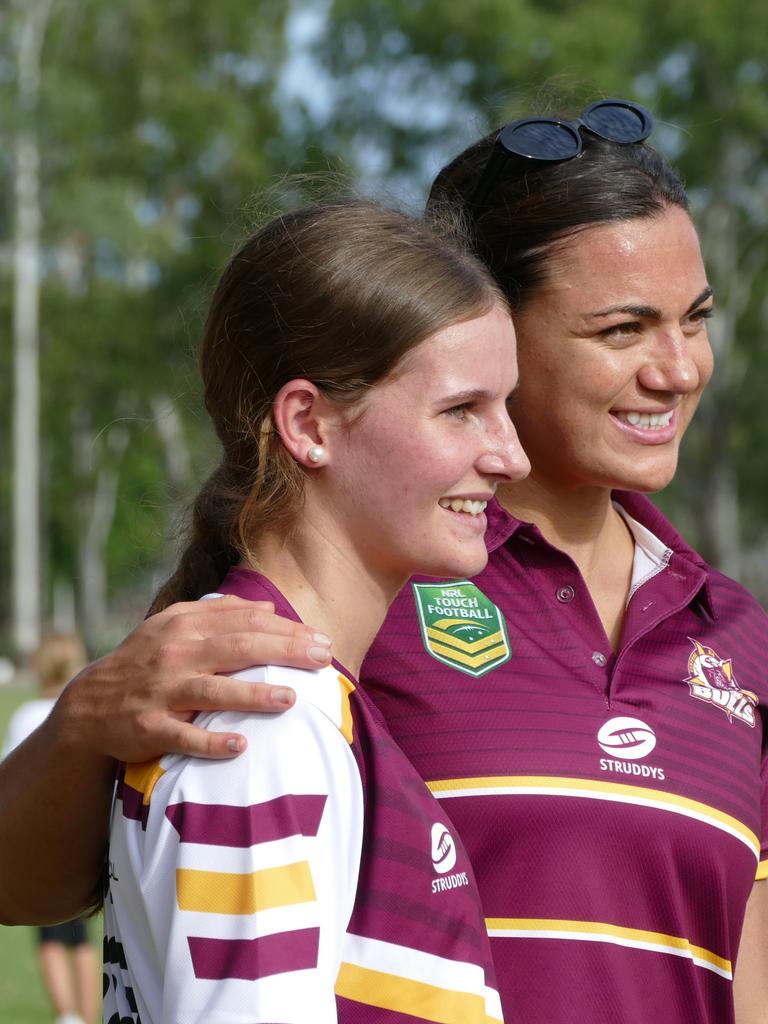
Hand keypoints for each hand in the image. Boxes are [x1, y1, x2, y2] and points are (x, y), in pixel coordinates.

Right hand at [51, 596, 331, 762]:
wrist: (90, 705)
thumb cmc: (146, 661)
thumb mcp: (173, 625)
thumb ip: (219, 614)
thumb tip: (269, 609)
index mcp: (184, 626)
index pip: (244, 622)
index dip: (286, 629)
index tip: (320, 638)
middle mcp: (175, 654)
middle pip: (238, 648)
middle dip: (285, 651)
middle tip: (323, 658)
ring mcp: (162, 692)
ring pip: (213, 692)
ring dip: (253, 695)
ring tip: (290, 698)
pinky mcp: (150, 728)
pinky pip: (184, 738)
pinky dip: (211, 743)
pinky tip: (240, 748)